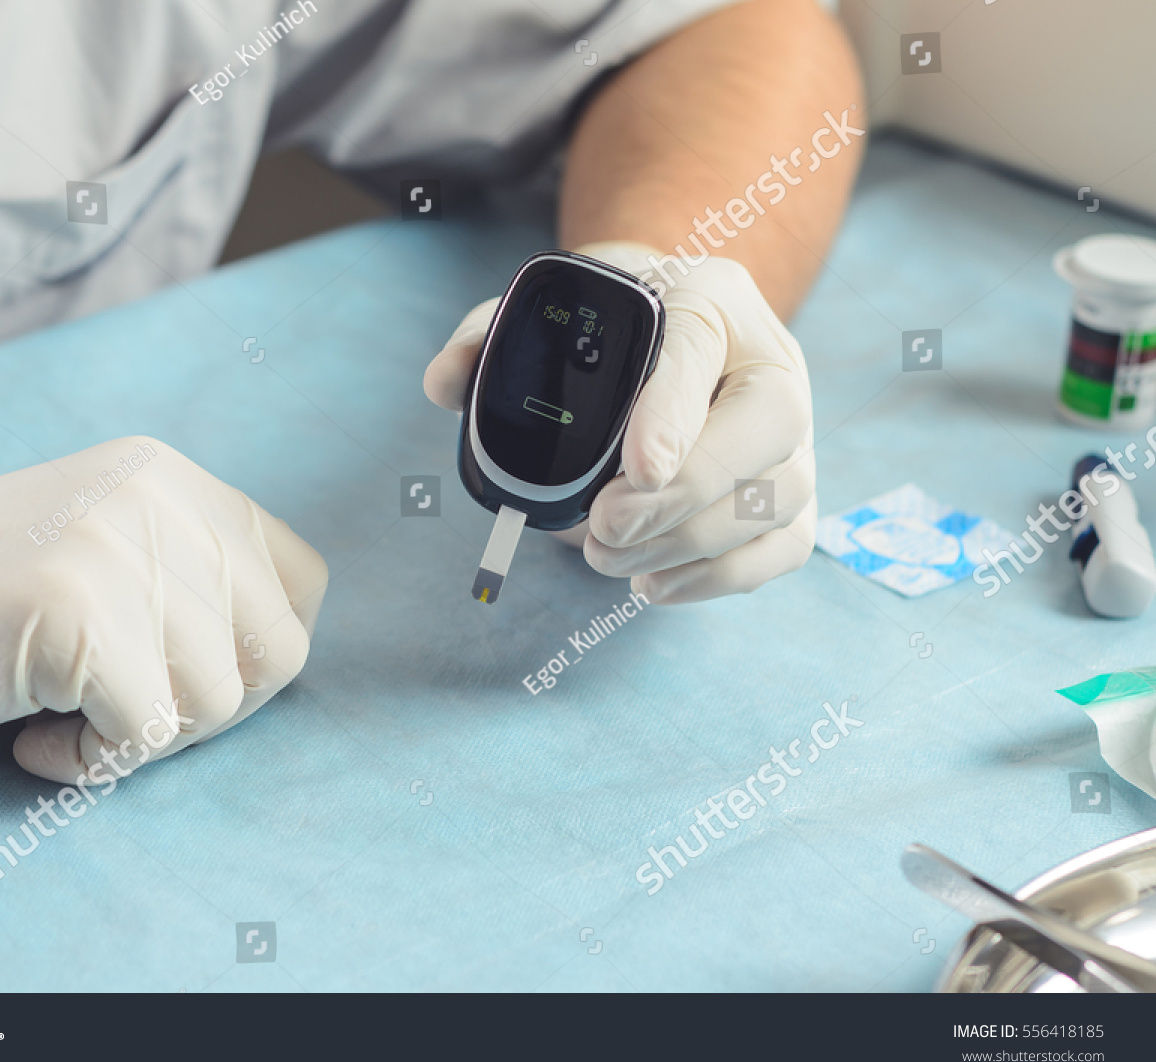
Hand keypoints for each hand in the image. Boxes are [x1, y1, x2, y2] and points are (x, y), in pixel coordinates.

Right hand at [0, 438, 327, 784]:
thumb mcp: (95, 550)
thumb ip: (185, 576)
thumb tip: (279, 650)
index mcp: (170, 478)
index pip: (301, 585)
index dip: (250, 658)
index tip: (169, 678)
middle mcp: (157, 497)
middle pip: (275, 652)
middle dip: (205, 710)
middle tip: (116, 710)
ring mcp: (117, 548)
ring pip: (216, 700)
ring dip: (140, 737)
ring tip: (56, 711)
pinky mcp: (77, 612)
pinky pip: (149, 733)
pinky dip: (91, 762)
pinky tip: (29, 734)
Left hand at [424, 242, 814, 602]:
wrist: (670, 332)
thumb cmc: (607, 325)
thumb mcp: (547, 311)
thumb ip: (490, 336)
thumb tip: (444, 381)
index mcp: (711, 297)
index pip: (703, 347)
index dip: (673, 413)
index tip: (637, 472)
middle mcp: (771, 359)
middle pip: (767, 427)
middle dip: (686, 494)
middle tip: (603, 528)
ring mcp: (796, 430)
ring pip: (778, 496)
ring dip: (691, 544)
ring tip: (608, 558)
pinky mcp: (793, 488)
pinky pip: (783, 546)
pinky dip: (721, 578)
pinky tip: (653, 584)